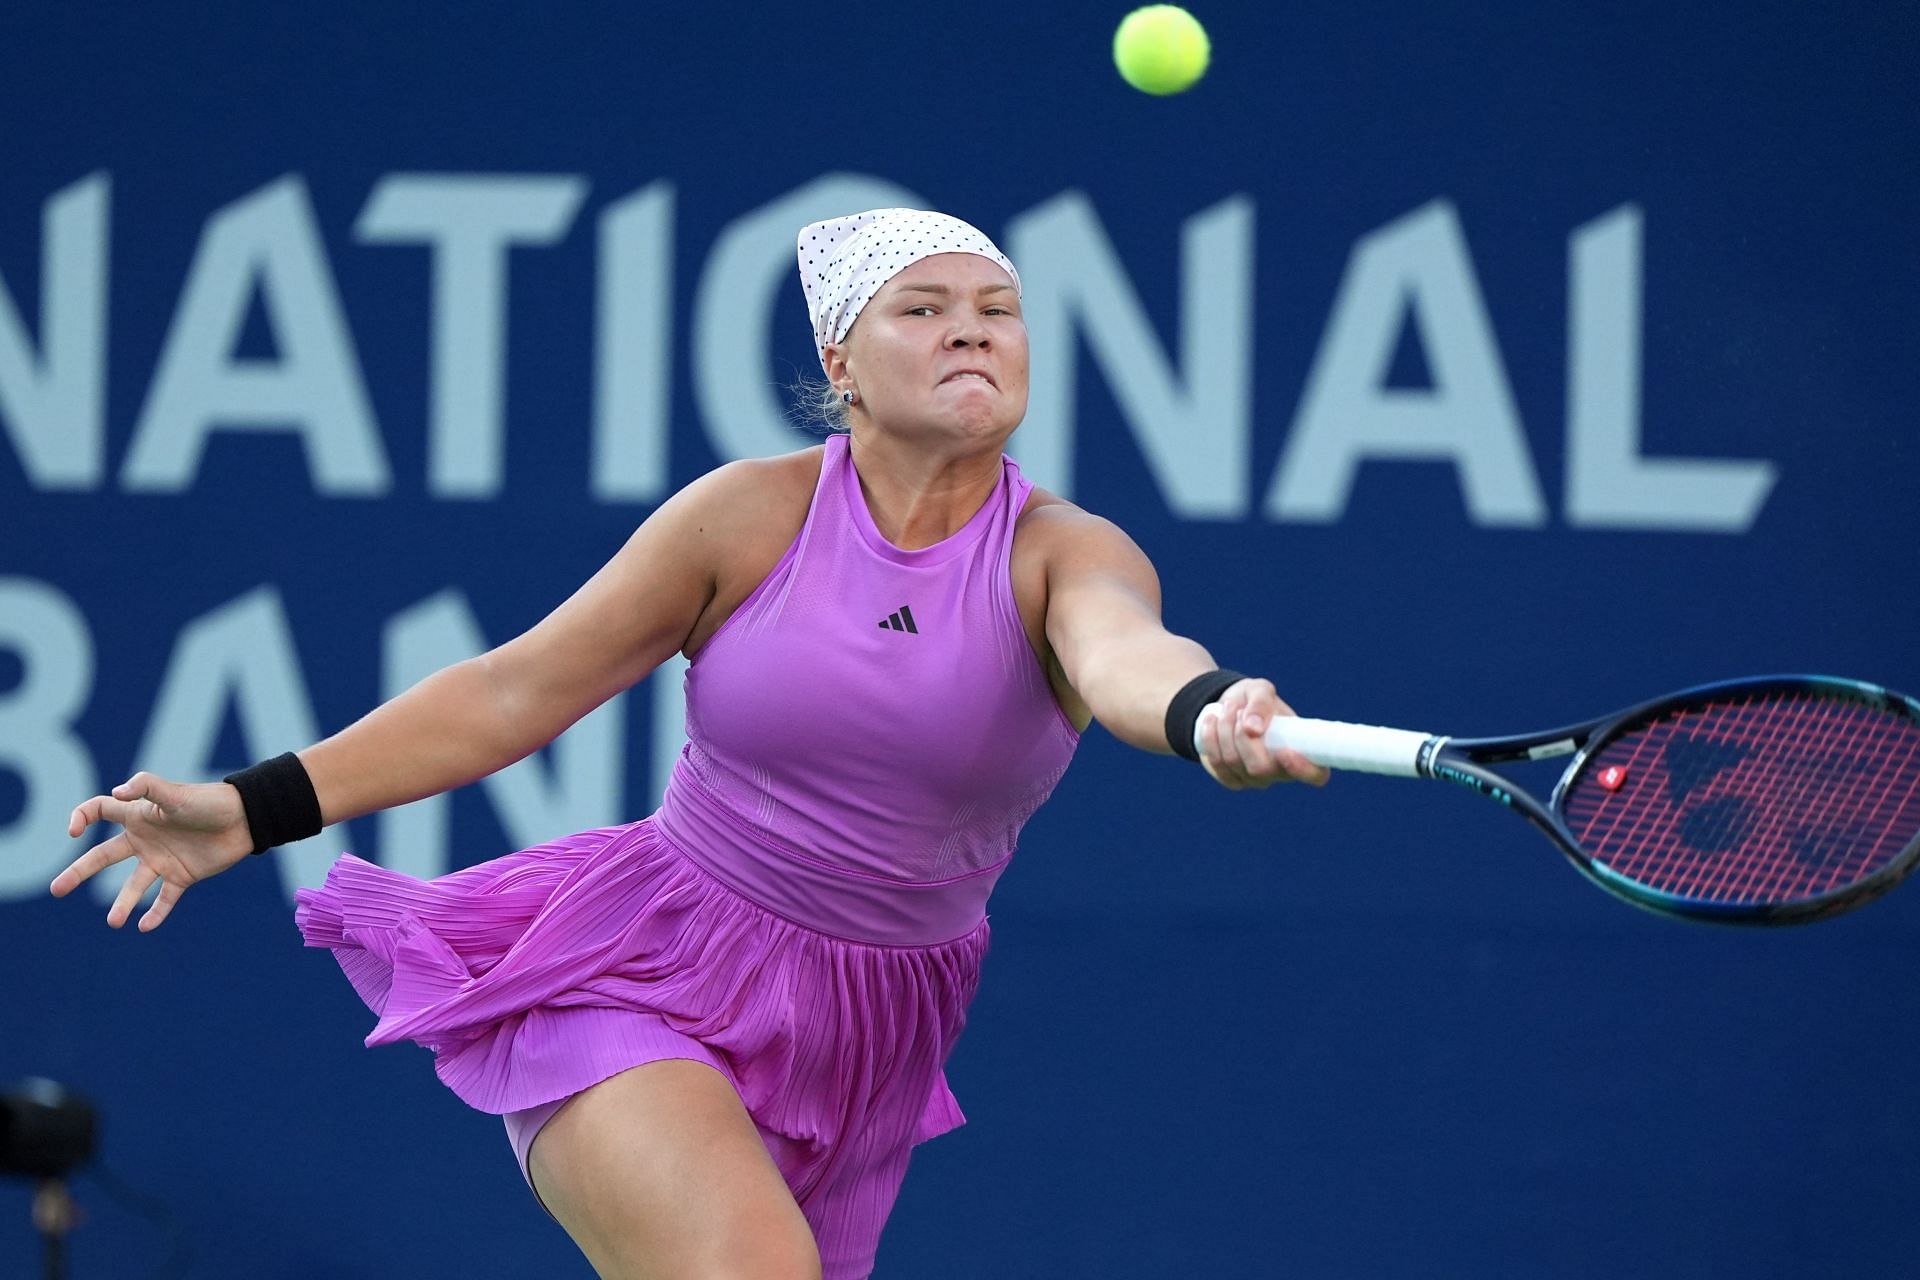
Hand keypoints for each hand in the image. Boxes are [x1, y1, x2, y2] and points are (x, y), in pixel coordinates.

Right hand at [53, 774, 256, 930]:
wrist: (245, 818)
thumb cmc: (209, 800)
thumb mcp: (175, 792)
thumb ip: (146, 788)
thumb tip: (117, 792)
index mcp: (138, 815)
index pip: (99, 811)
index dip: (81, 817)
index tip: (75, 831)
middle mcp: (144, 839)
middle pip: (102, 856)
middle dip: (78, 872)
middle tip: (57, 889)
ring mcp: (161, 859)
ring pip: (132, 885)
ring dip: (122, 903)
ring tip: (114, 922)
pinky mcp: (181, 875)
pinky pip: (164, 899)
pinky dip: (155, 913)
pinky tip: (144, 926)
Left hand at [1195, 678, 1330, 790]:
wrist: (1227, 707)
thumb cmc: (1253, 699)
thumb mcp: (1259, 690)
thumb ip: (1261, 703)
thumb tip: (1253, 729)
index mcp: (1301, 750)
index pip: (1316, 775)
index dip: (1303, 769)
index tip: (1285, 751)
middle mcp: (1281, 771)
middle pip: (1261, 769)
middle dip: (1242, 736)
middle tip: (1237, 710)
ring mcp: (1256, 779)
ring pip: (1235, 764)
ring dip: (1224, 731)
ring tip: (1225, 709)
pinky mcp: (1233, 779)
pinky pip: (1218, 766)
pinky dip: (1211, 740)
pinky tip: (1211, 722)